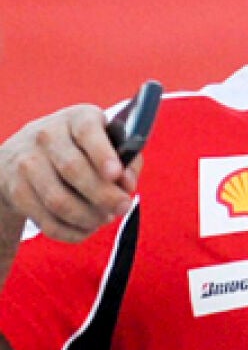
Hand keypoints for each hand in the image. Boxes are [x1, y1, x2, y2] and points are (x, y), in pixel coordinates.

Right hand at [0, 105, 138, 242]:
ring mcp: (27, 162)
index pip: (88, 131)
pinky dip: (72, 231)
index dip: (102, 153)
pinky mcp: (17, 191)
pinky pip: (47, 220)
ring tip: (105, 218)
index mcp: (77, 118)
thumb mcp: (106, 142)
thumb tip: (127, 184)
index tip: (115, 173)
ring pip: (59, 200)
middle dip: (104, 195)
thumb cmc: (81, 148)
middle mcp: (47, 135)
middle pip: (74, 170)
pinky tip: (86, 228)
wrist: (23, 154)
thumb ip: (127, 160)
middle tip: (123, 207)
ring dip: (89, 217)